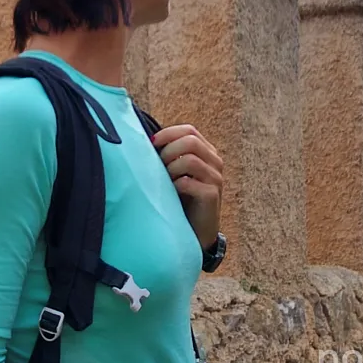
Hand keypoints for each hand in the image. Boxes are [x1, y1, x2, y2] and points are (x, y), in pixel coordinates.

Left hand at [152, 124, 222, 250]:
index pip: (189, 130)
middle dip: (168, 150)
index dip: (169, 133)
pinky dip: (175, 184)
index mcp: (207, 152)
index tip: (151, 142)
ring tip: (165, 180)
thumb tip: (147, 139)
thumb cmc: (181, 198)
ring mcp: (215, 179)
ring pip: (190, 160)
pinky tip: (171, 193)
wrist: (195, 231)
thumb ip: (171, 154)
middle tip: (158, 164)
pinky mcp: (211, 196)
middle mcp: (215, 162)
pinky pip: (188, 182)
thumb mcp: (177, 171)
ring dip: (171, 168)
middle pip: (191, 141)